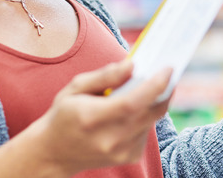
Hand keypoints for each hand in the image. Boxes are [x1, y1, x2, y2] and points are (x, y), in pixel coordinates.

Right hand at [26, 59, 171, 175]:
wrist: (54, 152)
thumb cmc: (64, 115)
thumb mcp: (76, 88)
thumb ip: (105, 76)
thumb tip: (132, 65)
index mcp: (92, 118)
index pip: (132, 102)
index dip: (155, 85)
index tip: (168, 68)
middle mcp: (109, 139)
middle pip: (150, 112)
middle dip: (164, 90)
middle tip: (166, 73)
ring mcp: (121, 152)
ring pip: (151, 120)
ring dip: (152, 103)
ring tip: (144, 89)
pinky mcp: (129, 157)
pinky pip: (147, 130)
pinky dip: (145, 117)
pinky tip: (131, 112)